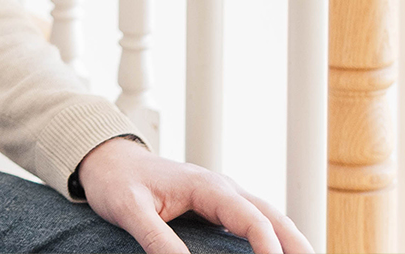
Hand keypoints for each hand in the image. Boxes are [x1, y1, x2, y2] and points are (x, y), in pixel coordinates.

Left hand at [74, 137, 311, 253]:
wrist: (107, 159)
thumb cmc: (117, 180)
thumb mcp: (129, 210)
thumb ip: (156, 239)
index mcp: (207, 186)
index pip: (251, 219)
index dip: (269, 247)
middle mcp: (222, 187)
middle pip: (272, 216)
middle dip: (298, 244)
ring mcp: (222, 195)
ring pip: (269, 216)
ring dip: (292, 240)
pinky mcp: (217, 204)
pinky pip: (255, 220)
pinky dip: (274, 235)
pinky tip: (281, 252)